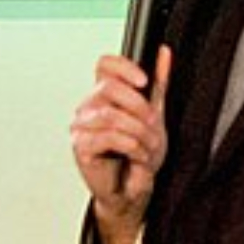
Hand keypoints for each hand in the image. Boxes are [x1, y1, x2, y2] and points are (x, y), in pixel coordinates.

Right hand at [70, 47, 170, 243]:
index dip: (123, 67)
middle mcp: (89, 107)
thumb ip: (158, 82)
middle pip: (107, 88)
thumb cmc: (139, 156)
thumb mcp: (155, 114)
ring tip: (146, 146)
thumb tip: (162, 53)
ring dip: (138, 132)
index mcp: (104, 95)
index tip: (144, 82)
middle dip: (138, 108)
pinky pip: (108, 136)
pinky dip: (130, 146)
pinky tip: (136, 154)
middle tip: (151, 124)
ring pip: (110, 115)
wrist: (133, 190)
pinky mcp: (81, 146)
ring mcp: (81, 126)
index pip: (104, 65)